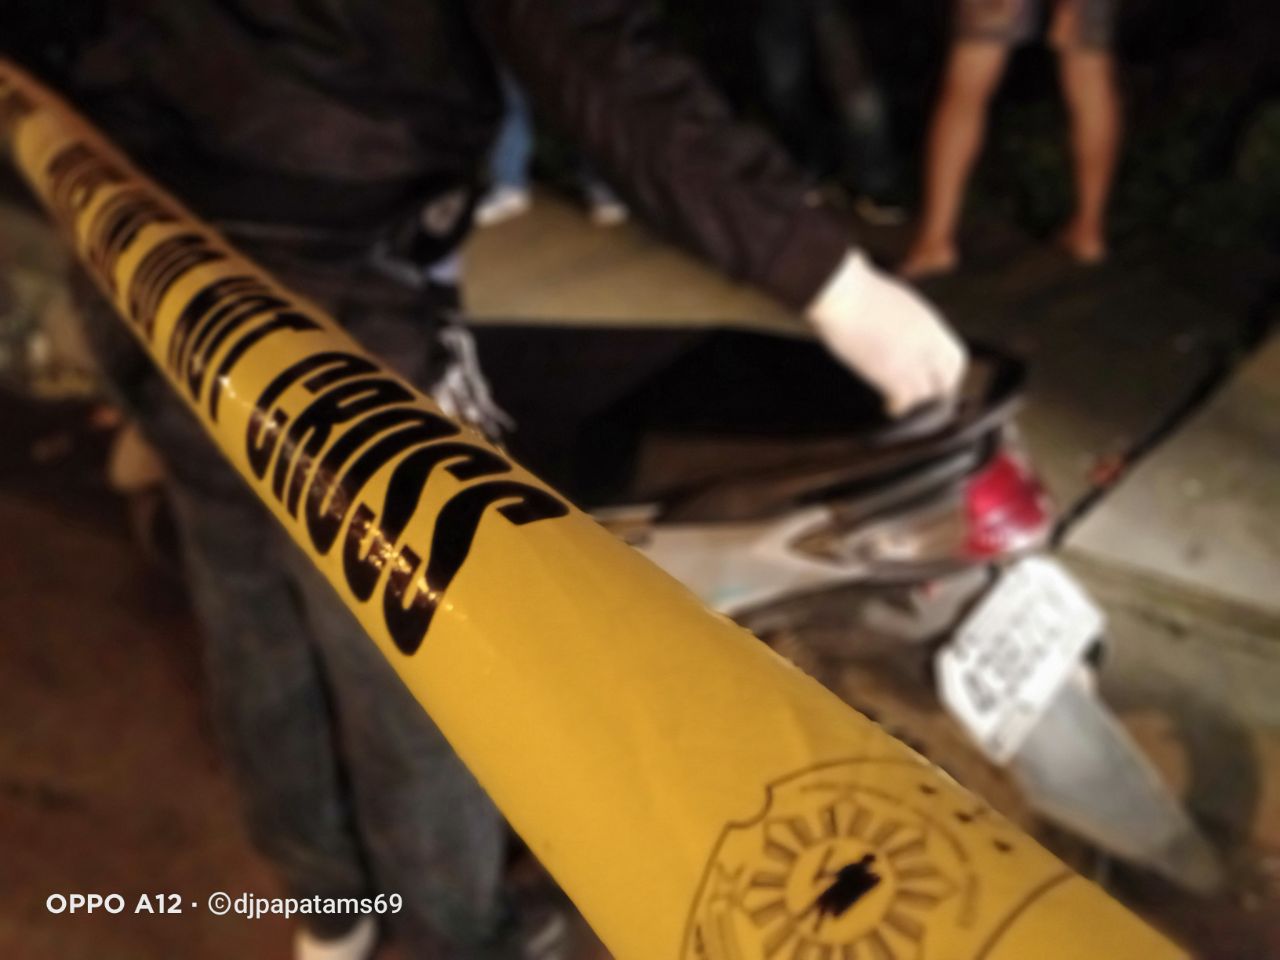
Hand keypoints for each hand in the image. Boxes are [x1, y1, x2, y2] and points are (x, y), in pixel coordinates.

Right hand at [807, 251, 967, 416]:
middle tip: (919, 399)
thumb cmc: (855, 290)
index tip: (932, 380)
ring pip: (925, 394)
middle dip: (934, 393)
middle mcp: (927, 343)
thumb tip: (893, 325)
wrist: (843, 294)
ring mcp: (912, 360)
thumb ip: (903, 320)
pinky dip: (896, 407)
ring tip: (898, 402)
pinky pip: (905, 402)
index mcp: (929, 323)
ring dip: (912, 400)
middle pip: (947, 381)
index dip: (946, 374)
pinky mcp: (893, 374)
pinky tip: (886, 407)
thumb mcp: (893, 301)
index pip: (955, 358)